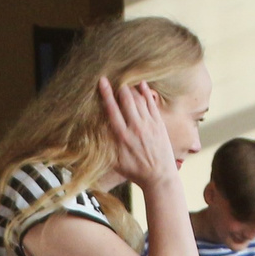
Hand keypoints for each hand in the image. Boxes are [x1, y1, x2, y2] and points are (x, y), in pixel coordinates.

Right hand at [97, 74, 179, 192]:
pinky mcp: (159, 125)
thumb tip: (95, 132)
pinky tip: (142, 85)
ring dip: (132, 89)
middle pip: (126, 100)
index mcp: (122, 136)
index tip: (102, 81)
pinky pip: (152, 104)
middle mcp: (136, 128)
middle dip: (119, 87)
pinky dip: (146, 93)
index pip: (112, 109)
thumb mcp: (115, 162)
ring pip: (139, 100)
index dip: (106, 93)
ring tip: (125, 81)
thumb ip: (106, 145)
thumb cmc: (135, 171)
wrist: (159, 177)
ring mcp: (149, 125)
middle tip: (115, 78)